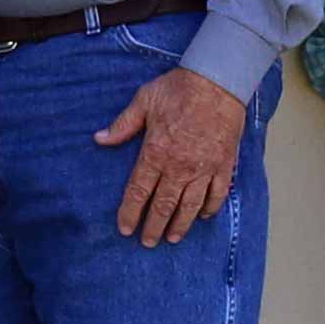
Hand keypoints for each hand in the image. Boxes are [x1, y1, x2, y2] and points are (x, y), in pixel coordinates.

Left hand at [95, 64, 246, 246]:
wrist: (218, 81)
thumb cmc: (178, 89)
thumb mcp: (144, 101)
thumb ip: (123, 125)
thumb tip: (100, 139)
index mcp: (156, 152)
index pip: (139, 191)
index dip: (131, 212)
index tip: (125, 229)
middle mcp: (180, 166)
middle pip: (164, 205)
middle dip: (154, 226)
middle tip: (147, 242)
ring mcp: (204, 167)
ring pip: (190, 205)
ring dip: (180, 224)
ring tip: (172, 238)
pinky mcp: (224, 164)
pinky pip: (217, 193)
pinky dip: (209, 208)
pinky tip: (202, 216)